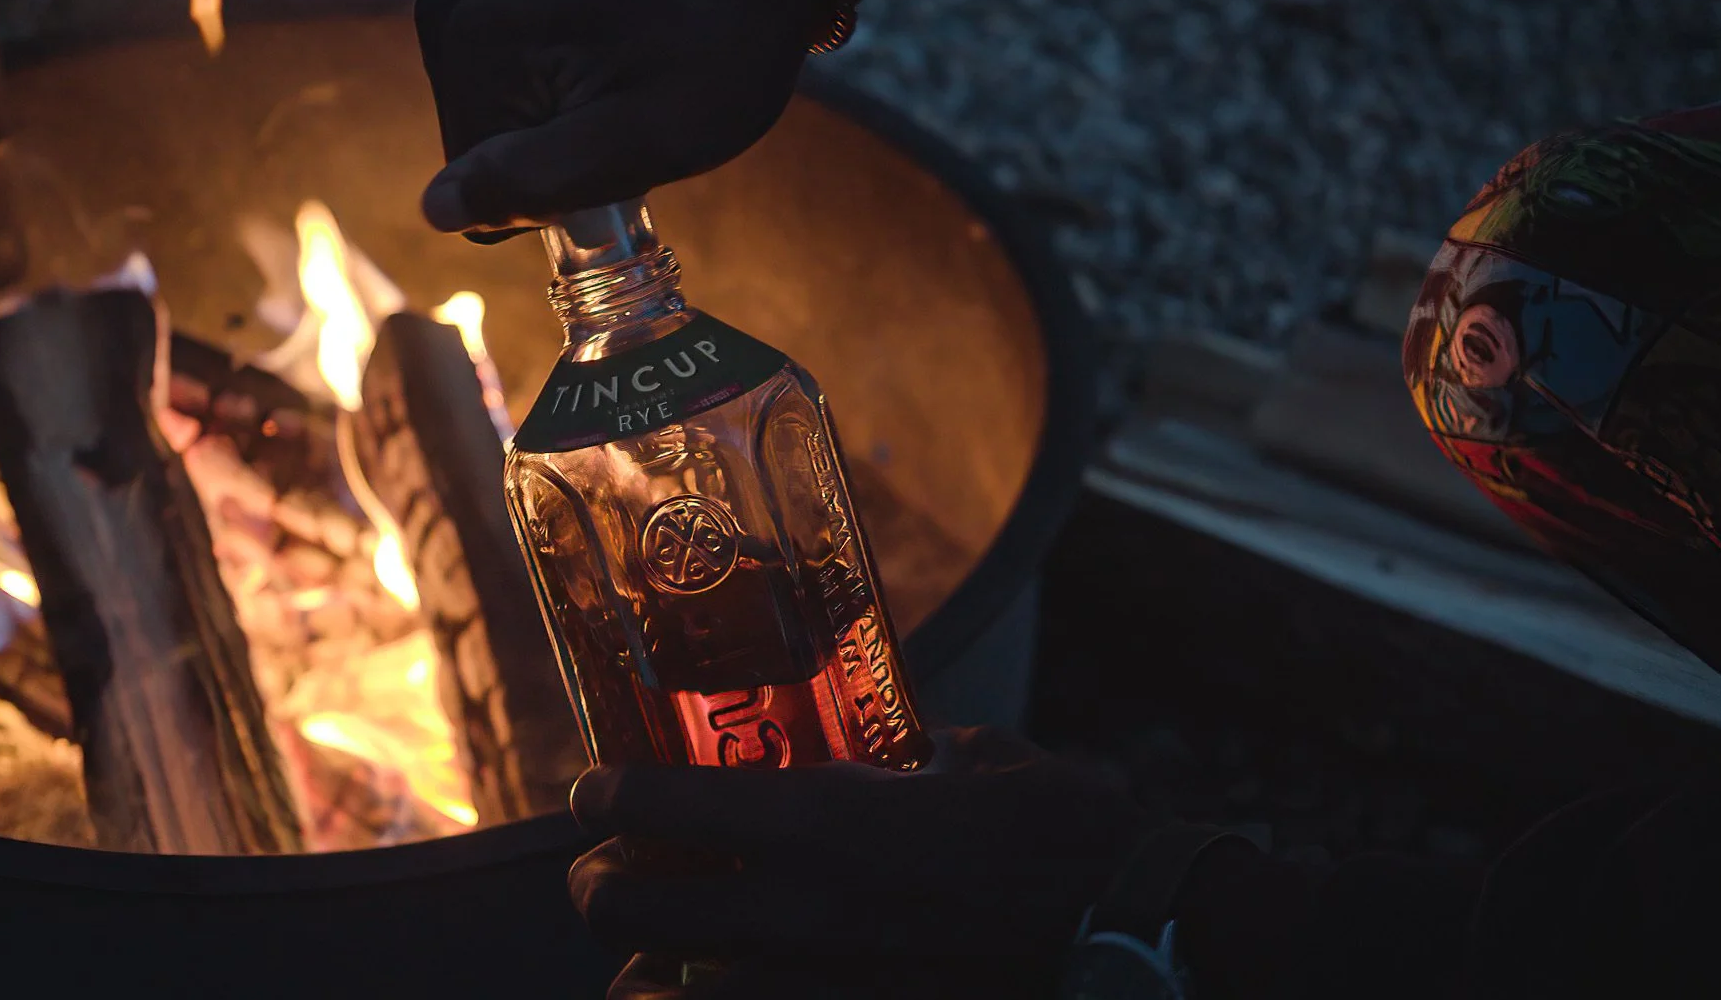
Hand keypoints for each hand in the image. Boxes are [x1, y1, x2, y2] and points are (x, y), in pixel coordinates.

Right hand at [412, 0, 828, 239]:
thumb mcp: (645, 139)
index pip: (476, 190)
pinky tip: (607, 67)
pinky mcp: (490, 1)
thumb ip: (539, 177)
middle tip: (627, 112)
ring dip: (562, 131)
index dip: (555, 187)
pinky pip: (505, 96)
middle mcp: (448, 9)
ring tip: (624, 85)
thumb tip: (435, 211)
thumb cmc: (719, 57)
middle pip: (478, 158)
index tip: (616, 135)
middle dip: (557, 155)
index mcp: (471, 39)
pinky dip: (558, 101)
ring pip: (494, 132)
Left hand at [568, 727, 1158, 998]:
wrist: (1128, 934)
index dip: (604, 794)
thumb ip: (914, 752)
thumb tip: (895, 745)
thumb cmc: (1066, 837)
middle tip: (602, 865)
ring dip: (636, 961)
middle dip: (594, 883)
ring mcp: (811, 982)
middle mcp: (796, 906)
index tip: (593, 790)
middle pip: (624, 904)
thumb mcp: (981, 761)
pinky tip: (701, 989)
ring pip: (651, 989)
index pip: (660, 803)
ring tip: (647, 941)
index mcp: (826, 818)